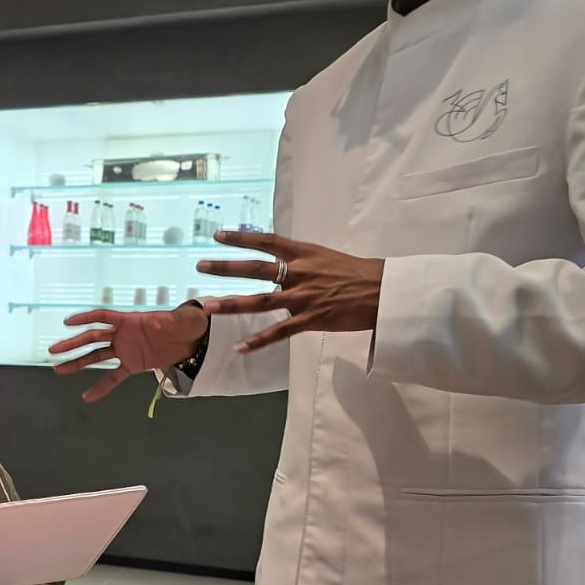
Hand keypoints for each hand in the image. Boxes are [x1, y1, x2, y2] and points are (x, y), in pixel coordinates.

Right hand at [47, 300, 208, 401]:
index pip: (102, 317)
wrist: (192, 340)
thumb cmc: (185, 324)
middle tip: (54, 350)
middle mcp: (122, 335)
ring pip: (96, 357)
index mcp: (129, 320)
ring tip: (58, 370)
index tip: (67, 323)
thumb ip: (170, 321)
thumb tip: (159, 322)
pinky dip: (101, 387)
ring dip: (77, 363)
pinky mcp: (132, 365)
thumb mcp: (180, 319)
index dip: (85, 318)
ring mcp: (125, 350)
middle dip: (73, 344)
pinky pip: (113, 377)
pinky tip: (87, 397)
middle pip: (92, 338)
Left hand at [195, 231, 383, 353]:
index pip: (266, 241)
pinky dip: (259, 341)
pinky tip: (240, 347)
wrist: (384, 291)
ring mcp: (303, 297)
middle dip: (225, 268)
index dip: (241, 238)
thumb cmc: (357, 273)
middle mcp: (299, 272)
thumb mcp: (325, 258)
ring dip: (231, 304)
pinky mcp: (311, 319)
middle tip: (200, 266)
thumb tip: (279, 264)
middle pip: (255, 268)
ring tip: (207, 306)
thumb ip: (300, 261)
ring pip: (261, 301)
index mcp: (303, 253)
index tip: (217, 236)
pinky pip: (280, 332)